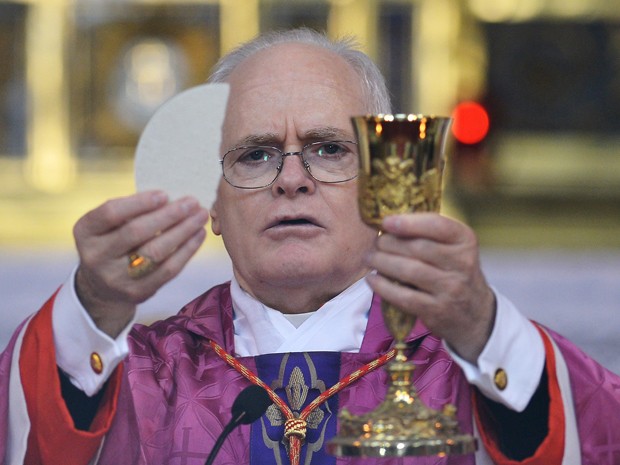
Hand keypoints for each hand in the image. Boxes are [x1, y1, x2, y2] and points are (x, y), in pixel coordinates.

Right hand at [73, 190, 209, 337]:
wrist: (101, 287)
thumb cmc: (112, 241)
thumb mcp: (108, 225)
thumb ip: (130, 211)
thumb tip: (173, 197)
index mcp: (85, 231)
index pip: (111, 213)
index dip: (139, 203)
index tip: (164, 194)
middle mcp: (96, 256)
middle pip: (136, 232)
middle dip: (168, 215)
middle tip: (192, 202)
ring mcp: (115, 278)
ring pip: (156, 252)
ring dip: (183, 231)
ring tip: (200, 216)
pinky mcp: (137, 293)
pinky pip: (168, 270)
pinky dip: (187, 250)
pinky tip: (198, 235)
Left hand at [364, 213, 495, 362]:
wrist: (474, 312)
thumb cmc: (453, 271)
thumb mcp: (453, 247)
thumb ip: (428, 234)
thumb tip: (388, 223)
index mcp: (465, 240)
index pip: (437, 225)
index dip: (409, 223)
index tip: (386, 222)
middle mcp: (462, 263)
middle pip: (418, 248)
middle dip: (389, 243)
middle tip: (376, 243)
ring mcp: (451, 288)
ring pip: (409, 271)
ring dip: (383, 262)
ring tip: (370, 258)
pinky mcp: (437, 310)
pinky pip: (404, 296)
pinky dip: (383, 287)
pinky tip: (372, 280)